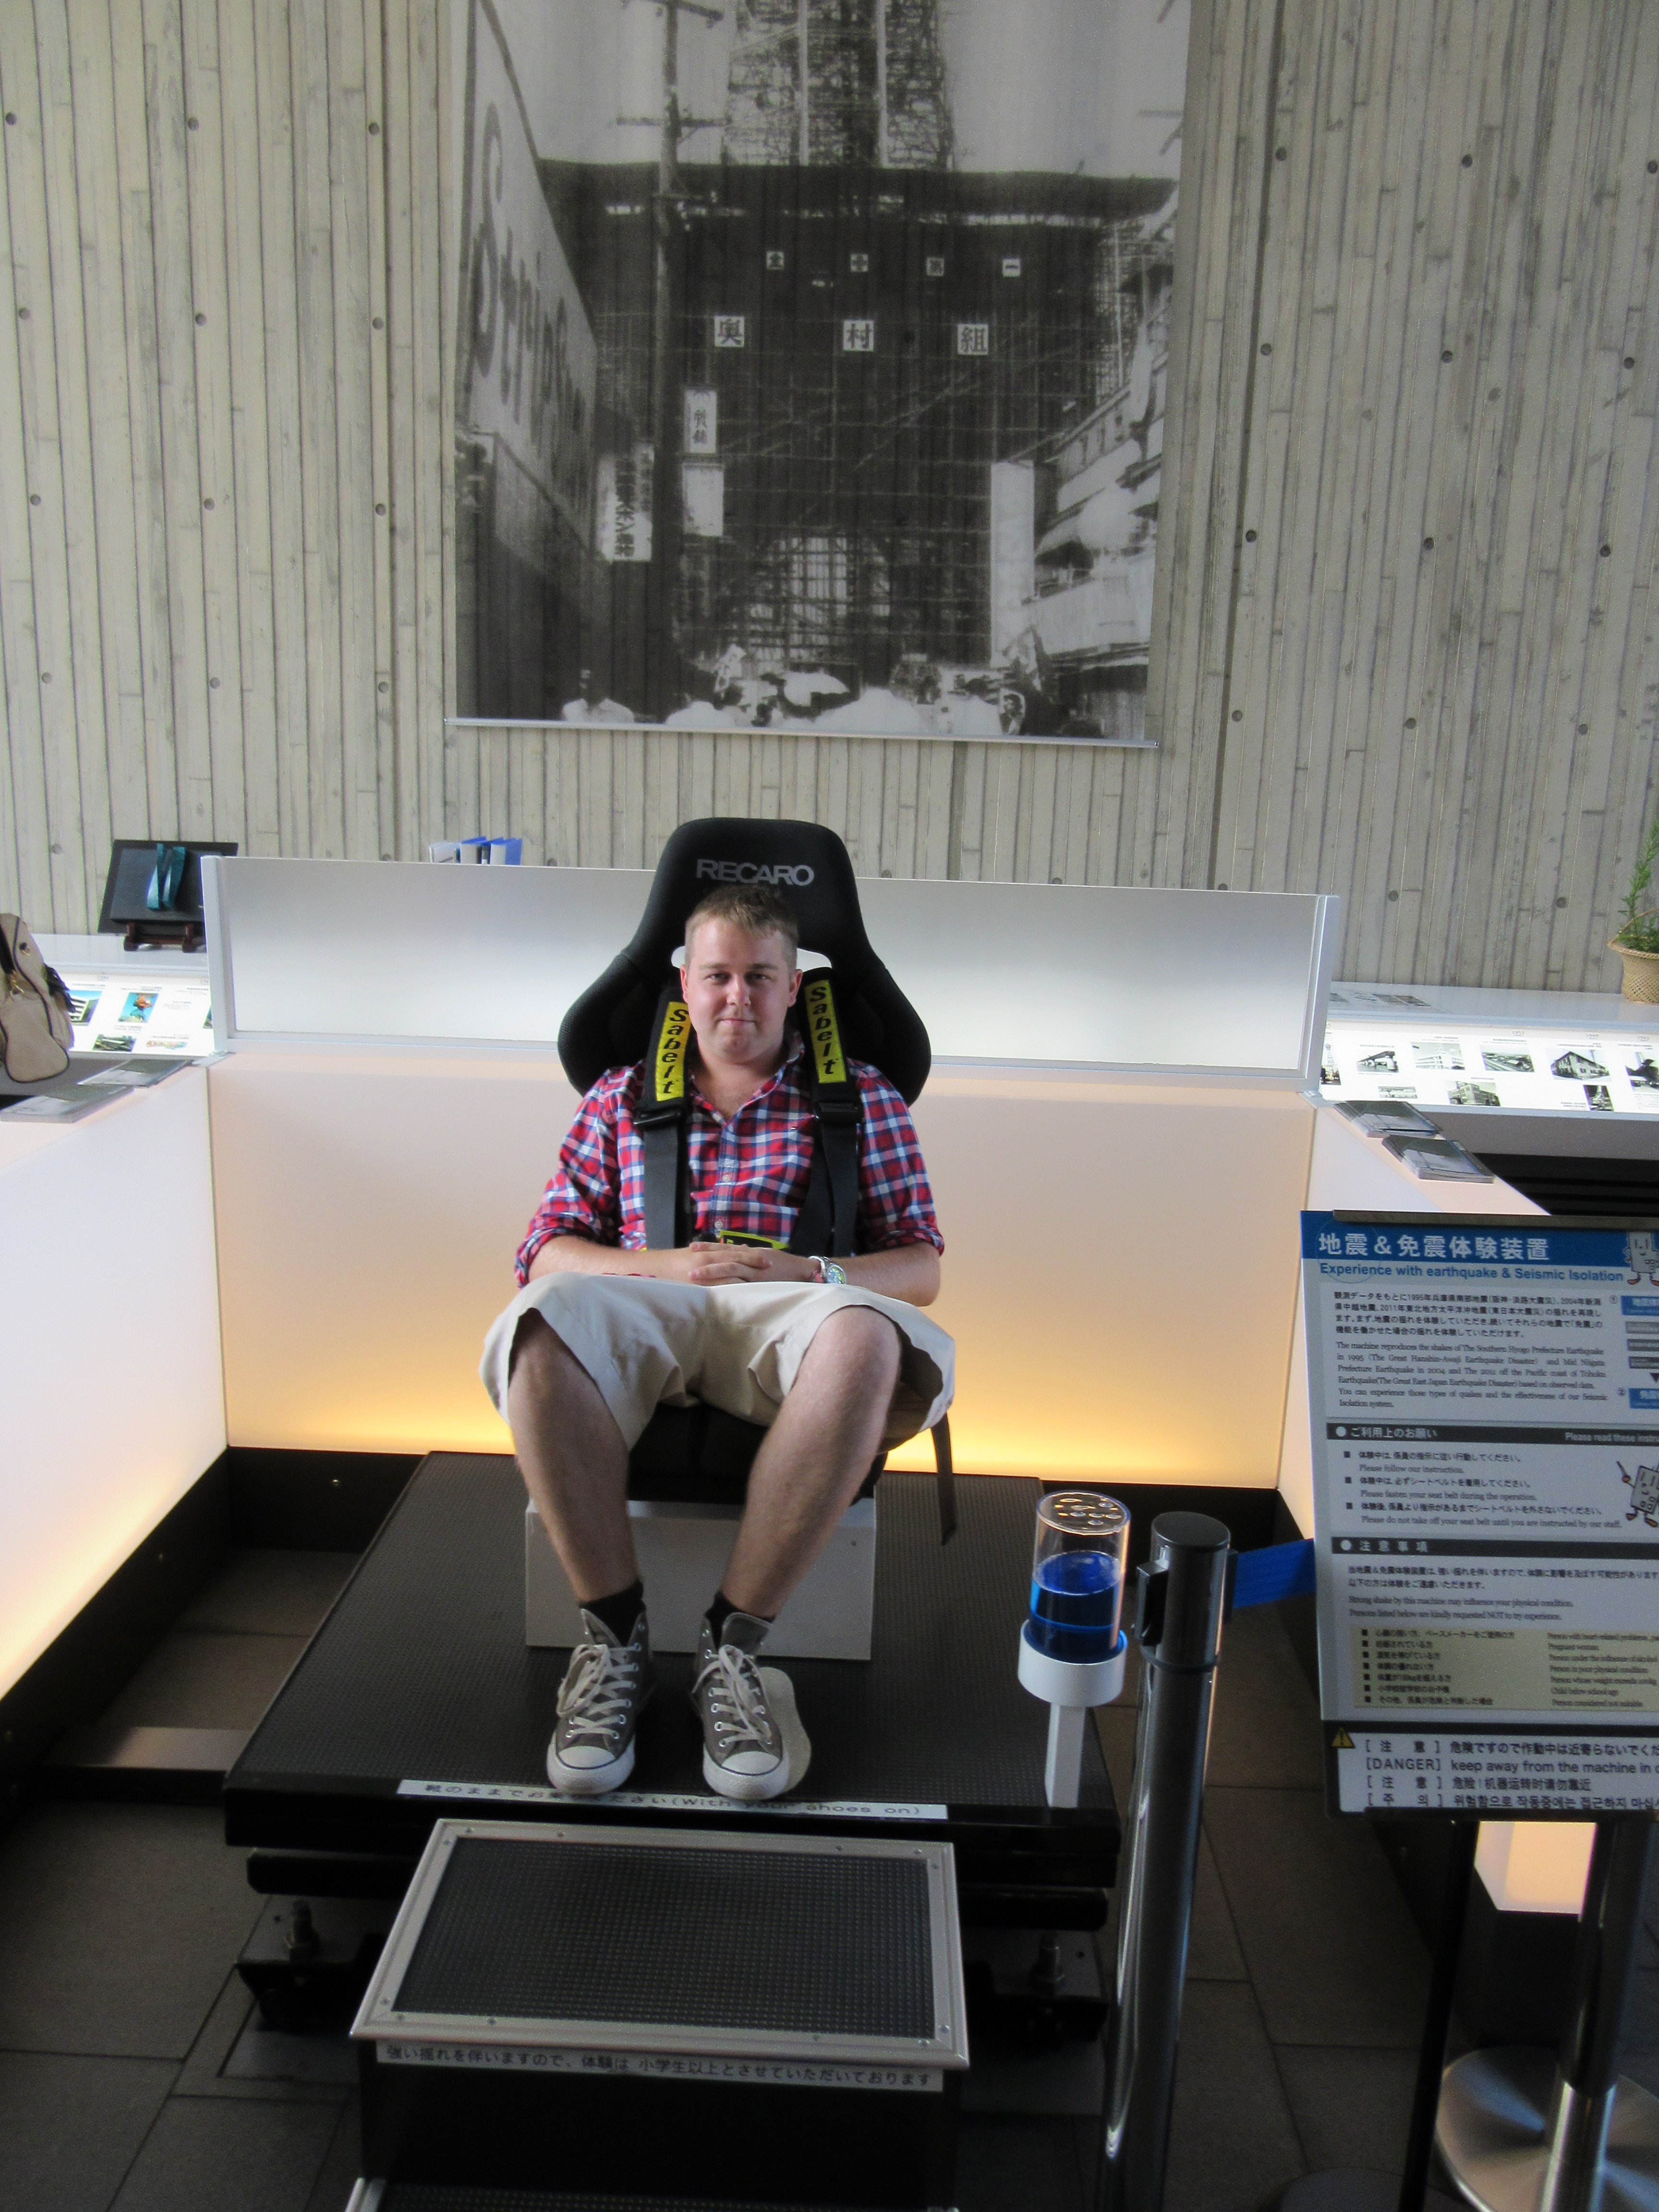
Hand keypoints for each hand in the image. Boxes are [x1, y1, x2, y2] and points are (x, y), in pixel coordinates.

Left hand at [669, 1245, 818, 1286]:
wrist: (805, 1271)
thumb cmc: (786, 1267)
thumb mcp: (766, 1257)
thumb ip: (750, 1255)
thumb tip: (738, 1248)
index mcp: (751, 1253)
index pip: (726, 1249)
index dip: (709, 1247)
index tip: (692, 1247)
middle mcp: (752, 1259)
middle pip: (724, 1255)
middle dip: (705, 1257)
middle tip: (687, 1256)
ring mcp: (756, 1270)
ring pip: (730, 1267)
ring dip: (711, 1271)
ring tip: (693, 1274)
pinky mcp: (762, 1281)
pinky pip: (742, 1282)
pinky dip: (728, 1284)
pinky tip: (715, 1288)